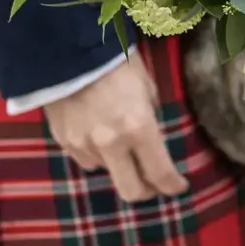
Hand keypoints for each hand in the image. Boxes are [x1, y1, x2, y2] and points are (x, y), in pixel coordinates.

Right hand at [42, 54, 188, 202]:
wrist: (68, 53)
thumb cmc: (117, 64)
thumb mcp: (147, 87)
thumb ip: (151, 117)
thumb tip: (153, 137)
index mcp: (139, 127)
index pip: (159, 171)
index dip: (172, 185)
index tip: (179, 187)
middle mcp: (112, 143)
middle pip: (131, 190)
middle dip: (147, 191)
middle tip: (154, 185)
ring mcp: (85, 146)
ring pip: (107, 172)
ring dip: (119, 165)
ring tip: (122, 144)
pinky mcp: (65, 143)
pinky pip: (86, 160)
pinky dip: (97, 154)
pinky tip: (99, 135)